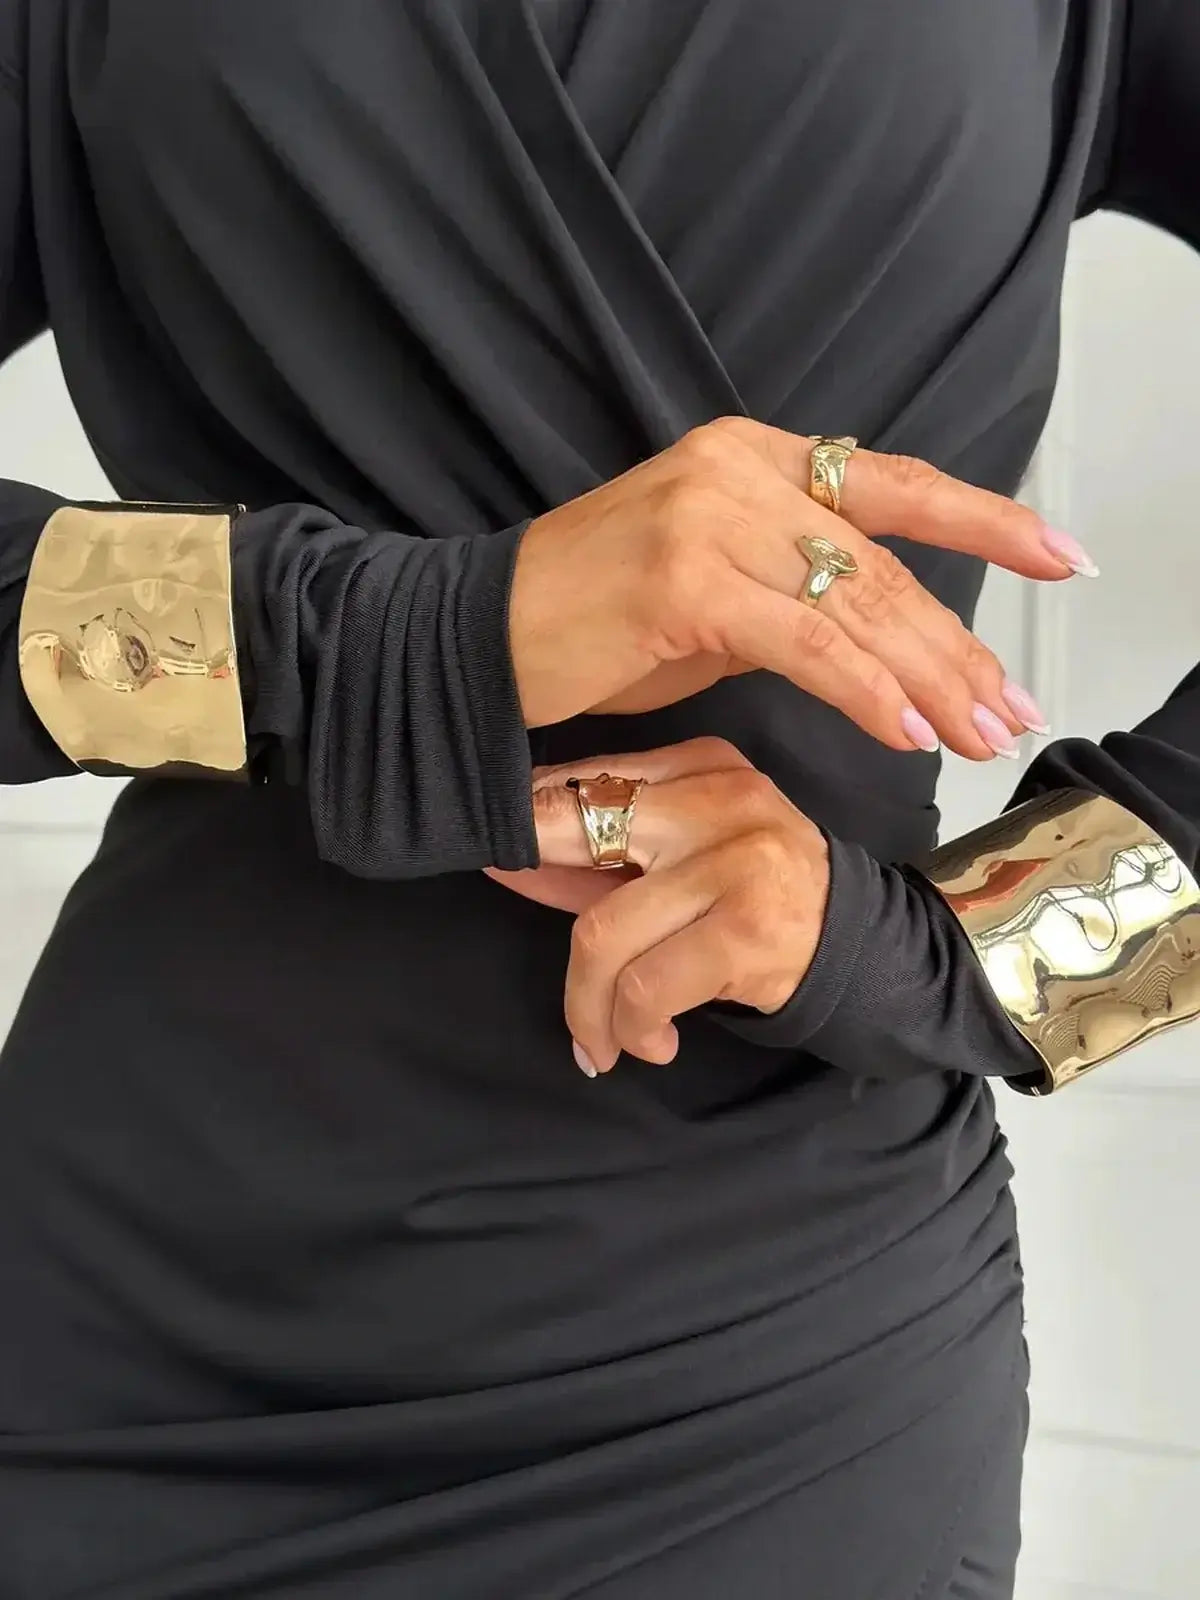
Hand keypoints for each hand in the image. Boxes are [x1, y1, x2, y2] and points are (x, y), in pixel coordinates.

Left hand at [486, 738, 830, 1073]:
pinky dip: (631, 1027)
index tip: (498, 861)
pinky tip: (650, 1043)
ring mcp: (738, 860)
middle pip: (576, 831)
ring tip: (605, 1036)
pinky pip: (646, 987)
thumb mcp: (684, 860)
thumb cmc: (756, 901)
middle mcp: (720, 798)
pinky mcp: (748, 928)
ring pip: (603, 934)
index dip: (526, 824)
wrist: (862, 951)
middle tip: (520, 918)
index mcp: (701, 765)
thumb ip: (601, 857)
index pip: (586, 780)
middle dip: (530, 878)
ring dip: (589, 1006)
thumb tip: (506, 862)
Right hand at [509, 418, 1086, 757]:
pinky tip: (904, 729)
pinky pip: (804, 642)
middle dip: (958, 644)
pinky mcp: (685, 579)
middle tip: (1007, 707)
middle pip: (885, 560)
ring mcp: (710, 516)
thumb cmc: (590, 624)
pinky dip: (862, 689)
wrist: (479, 637)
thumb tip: (873, 635)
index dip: (986, 519)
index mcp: (751, 456)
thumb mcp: (711, 591)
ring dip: (929, 678)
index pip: (894, 483)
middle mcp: (737, 468)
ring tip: (977, 731)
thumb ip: (791, 589)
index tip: (1060, 554)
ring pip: (857, 602)